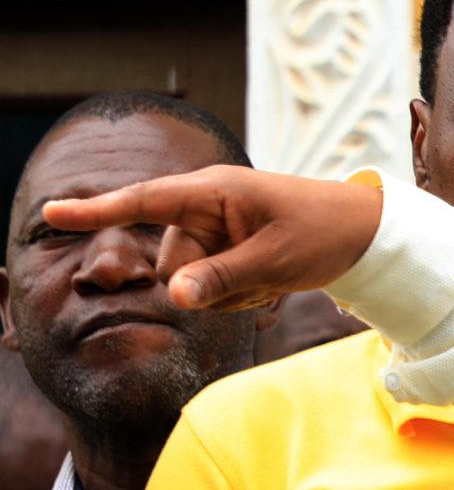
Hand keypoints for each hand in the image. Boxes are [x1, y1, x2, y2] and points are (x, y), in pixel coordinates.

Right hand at [41, 167, 384, 312]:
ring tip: (272, 275)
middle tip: (264, 273)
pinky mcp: (224, 254)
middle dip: (210, 284)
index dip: (97, 211)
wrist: (365, 235)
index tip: (52, 214)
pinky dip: (241, 296)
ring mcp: (214, 234)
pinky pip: (212, 293)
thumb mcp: (274, 261)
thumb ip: (221, 279)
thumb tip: (174, 297)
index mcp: (211, 192)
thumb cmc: (324, 232)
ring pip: (191, 286)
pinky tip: (271, 281)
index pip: (143, 201)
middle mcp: (204, 210)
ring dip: (230, 294)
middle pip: (173, 267)